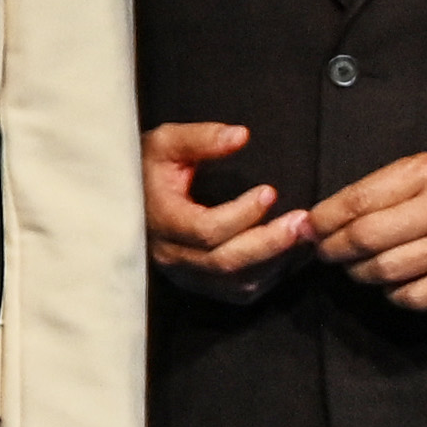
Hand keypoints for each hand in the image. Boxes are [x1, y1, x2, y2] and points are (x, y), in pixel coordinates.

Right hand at [142, 121, 309, 292]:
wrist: (126, 200)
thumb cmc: (149, 169)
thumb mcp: (166, 143)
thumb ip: (201, 138)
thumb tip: (241, 135)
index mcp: (160, 221)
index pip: (205, 230)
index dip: (242, 215)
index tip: (269, 191)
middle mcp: (170, 255)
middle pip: (225, 261)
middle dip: (269, 242)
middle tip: (301, 221)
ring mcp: (185, 275)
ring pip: (236, 282)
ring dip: (273, 261)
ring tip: (300, 234)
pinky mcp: (199, 285)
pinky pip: (239, 292)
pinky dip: (267, 276)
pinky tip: (284, 252)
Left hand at [316, 152, 426, 311]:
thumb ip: (379, 189)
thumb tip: (320, 218)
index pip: (359, 200)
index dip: (324, 219)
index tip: (310, 227)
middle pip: (367, 239)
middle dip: (335, 249)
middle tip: (325, 251)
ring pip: (386, 271)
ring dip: (360, 273)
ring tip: (357, 266)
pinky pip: (415, 296)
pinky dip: (394, 294)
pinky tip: (393, 282)